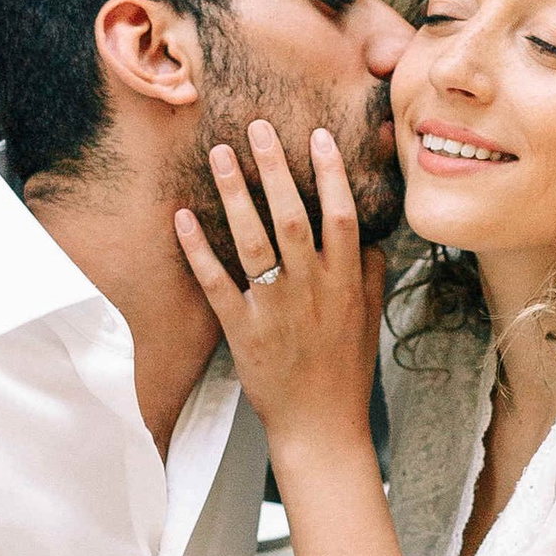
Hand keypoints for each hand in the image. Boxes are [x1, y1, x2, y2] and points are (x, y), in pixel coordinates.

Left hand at [175, 122, 385, 457]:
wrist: (321, 429)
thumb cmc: (346, 375)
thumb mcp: (370, 322)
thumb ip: (371, 277)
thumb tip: (372, 239)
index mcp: (346, 283)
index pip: (341, 216)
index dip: (329, 174)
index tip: (317, 135)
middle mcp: (312, 289)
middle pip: (293, 216)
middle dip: (275, 168)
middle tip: (256, 126)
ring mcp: (276, 309)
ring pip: (254, 240)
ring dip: (235, 194)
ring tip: (219, 155)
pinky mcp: (244, 331)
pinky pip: (216, 283)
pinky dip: (198, 250)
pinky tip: (183, 217)